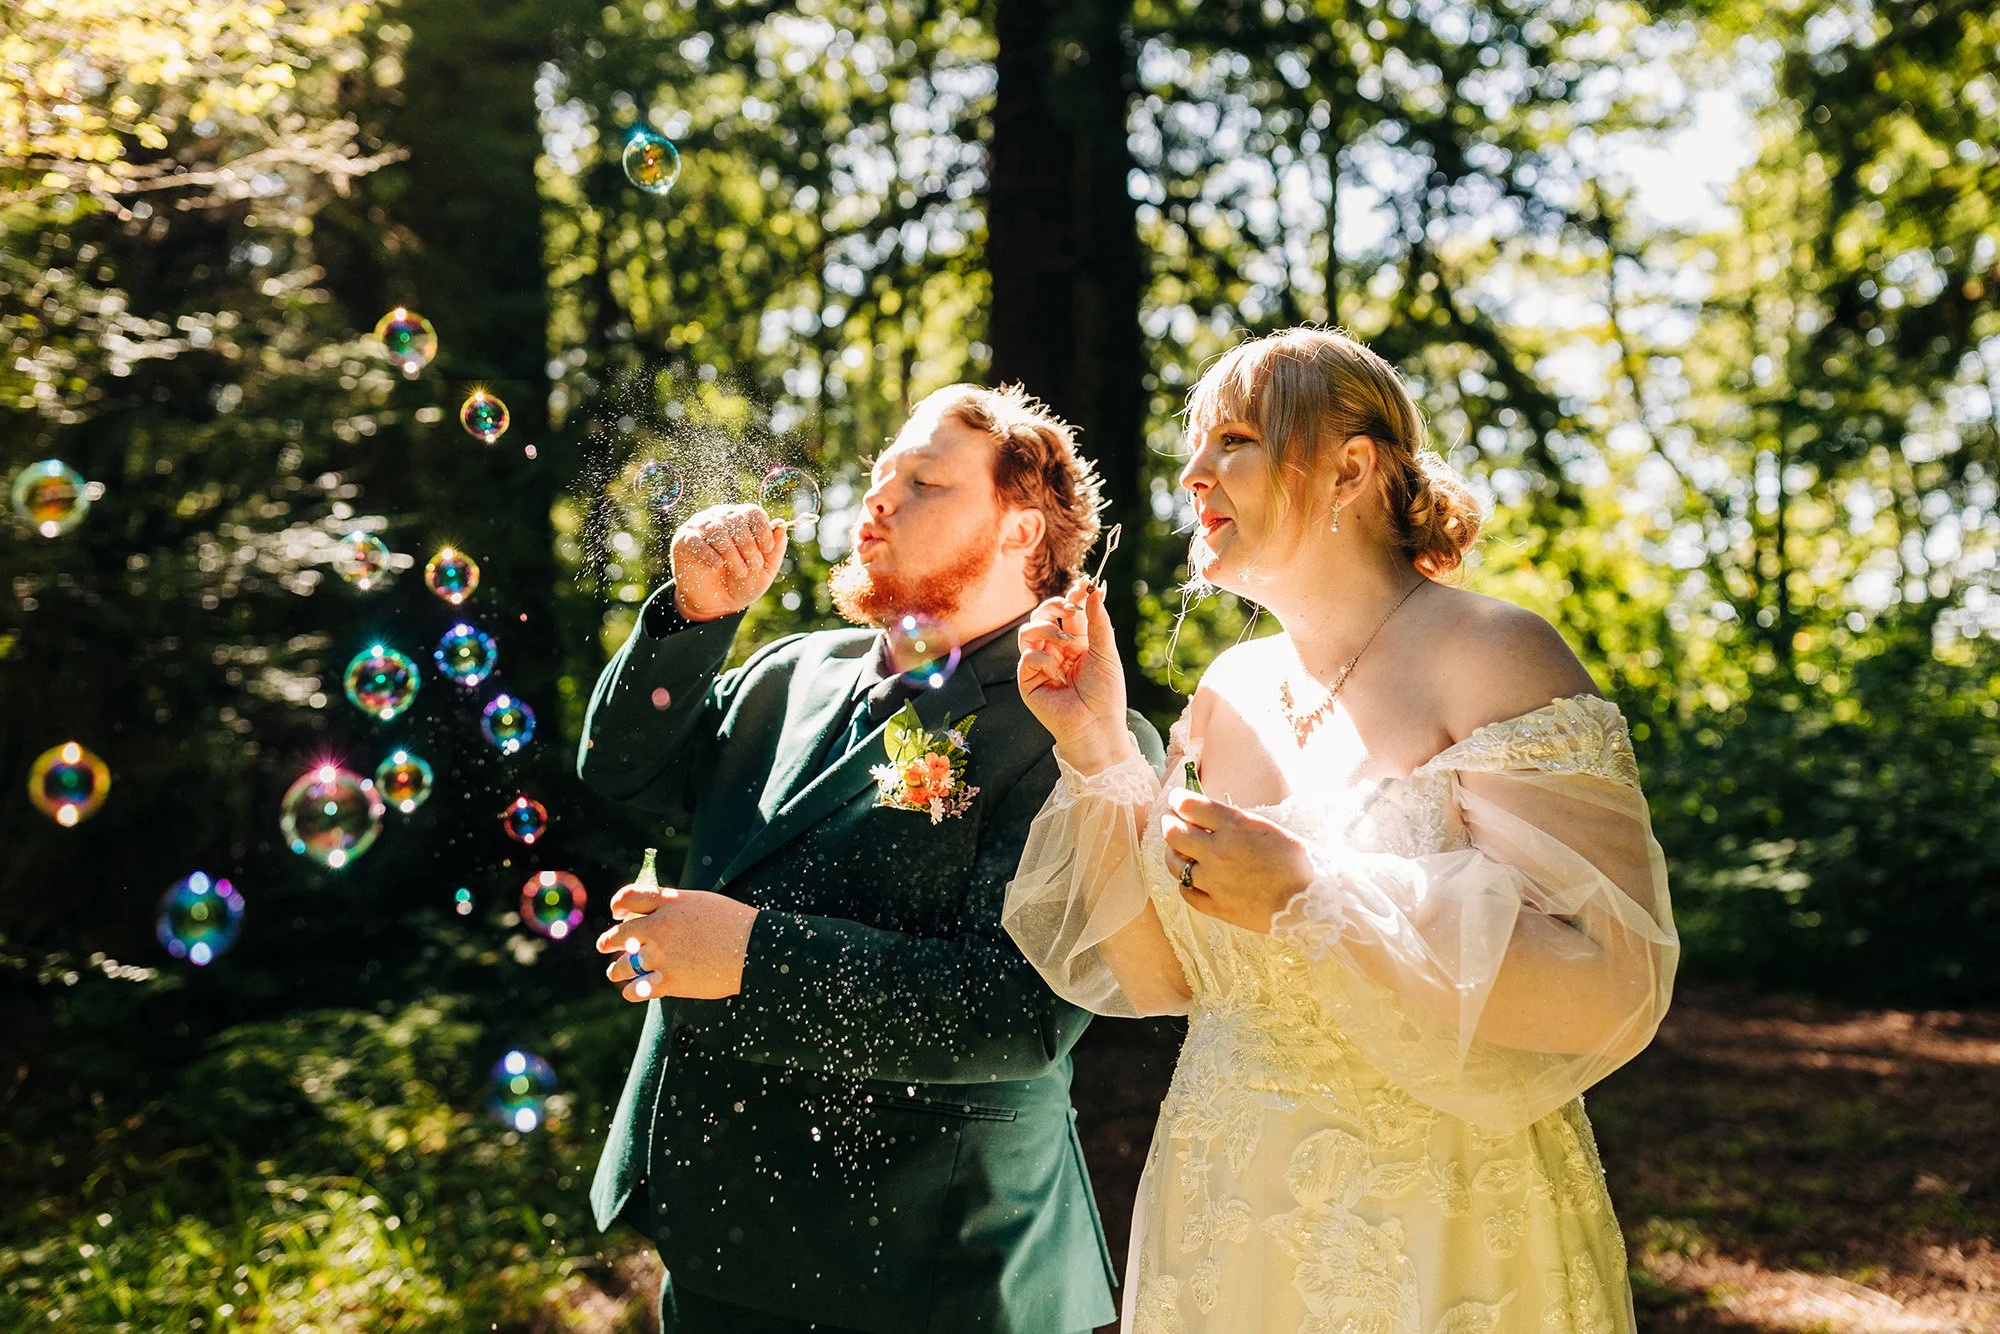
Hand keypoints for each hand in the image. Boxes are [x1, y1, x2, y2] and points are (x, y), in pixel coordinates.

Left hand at [596, 883, 757, 999]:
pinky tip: (632, 991)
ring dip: (616, 970)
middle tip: (606, 945)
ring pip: (622, 966)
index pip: (629, 897)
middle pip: (618, 934)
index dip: (618, 904)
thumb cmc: (734, 923)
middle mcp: (659, 927)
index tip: (616, 912)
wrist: (754, 948)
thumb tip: (657, 911)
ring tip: (616, 973)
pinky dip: (631, 991)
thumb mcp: (701, 902)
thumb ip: (674, 905)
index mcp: (668, 903)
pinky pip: (636, 990)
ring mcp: (661, 956)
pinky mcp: (669, 981)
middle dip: (608, 941)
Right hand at [670, 504, 787, 621]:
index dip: (763, 531)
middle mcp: (719, 517)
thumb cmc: (742, 581)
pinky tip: (717, 567)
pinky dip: (711, 556)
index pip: (752, 511)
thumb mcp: (765, 569)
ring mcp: (699, 527)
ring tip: (739, 572)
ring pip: (717, 531)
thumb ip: (775, 547)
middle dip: (748, 546)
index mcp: (741, 519)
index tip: (767, 550)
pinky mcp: (683, 541)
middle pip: (736, 520)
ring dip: (732, 555)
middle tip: (752, 566)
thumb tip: (781, 524)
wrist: (717, 604)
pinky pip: (697, 542)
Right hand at [1018, 578, 1134, 772]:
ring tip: (1067, 644)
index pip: (1069, 612)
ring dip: (1047, 629)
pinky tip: (1059, 676)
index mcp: (1076, 642)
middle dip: (1054, 606)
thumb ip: (1098, 621)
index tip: (1083, 585)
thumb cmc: (1106, 693)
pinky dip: (1045, 660)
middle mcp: (1055, 649)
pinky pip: (1028, 656)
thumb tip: (1095, 590)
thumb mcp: (1106, 652)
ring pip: (1028, 630)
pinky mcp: (1028, 679)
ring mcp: (1040, 663)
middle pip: (1043, 615)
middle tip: (1069, 607)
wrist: (1096, 725)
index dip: (1073, 596)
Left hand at [1160, 789, 1315, 932]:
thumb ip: (1237, 823)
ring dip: (1173, 853)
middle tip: (1170, 821)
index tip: (1177, 799)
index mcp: (1235, 827)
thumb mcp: (1268, 829)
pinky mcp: (1217, 906)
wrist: (1311, 903)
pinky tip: (1191, 879)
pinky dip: (1186, 884)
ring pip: (1176, 864)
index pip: (1191, 806)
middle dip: (1169, 823)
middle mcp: (1218, 852)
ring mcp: (1214, 881)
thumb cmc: (1298, 862)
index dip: (1179, 799)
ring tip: (1178, 851)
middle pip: (1175, 834)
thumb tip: (1212, 818)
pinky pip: (1188, 893)